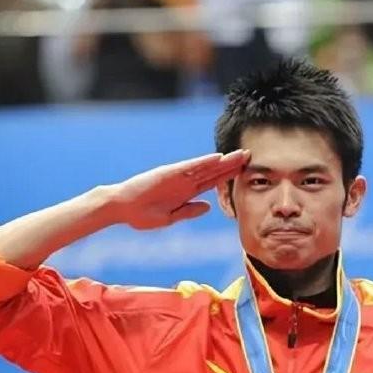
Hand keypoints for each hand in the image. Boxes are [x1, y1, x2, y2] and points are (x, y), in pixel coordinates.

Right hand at [107, 150, 248, 230]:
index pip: (212, 182)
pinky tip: (217, 159)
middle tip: (250, 155)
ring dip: (223, 161)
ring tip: (240, 155)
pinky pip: (189, 167)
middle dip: (231, 164)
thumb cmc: (142, 215)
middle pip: (213, 172)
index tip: (245, 172)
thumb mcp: (170, 218)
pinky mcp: (168, 173)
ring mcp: (177, 176)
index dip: (229, 176)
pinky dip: (203, 163)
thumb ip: (189, 211)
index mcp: (186, 193)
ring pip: (205, 167)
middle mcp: (184, 182)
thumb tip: (209, 206)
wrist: (122, 208)